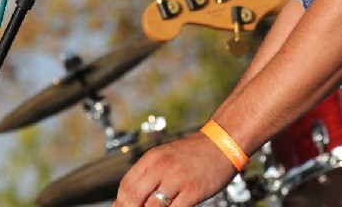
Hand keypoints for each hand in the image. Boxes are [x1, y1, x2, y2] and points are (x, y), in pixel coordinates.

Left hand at [112, 130, 235, 205]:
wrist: (221, 142)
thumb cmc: (193, 153)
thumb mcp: (165, 156)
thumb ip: (148, 175)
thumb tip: (128, 198)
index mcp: (152, 158)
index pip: (125, 185)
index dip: (119, 204)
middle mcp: (161, 166)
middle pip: (133, 198)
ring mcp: (177, 179)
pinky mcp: (193, 191)